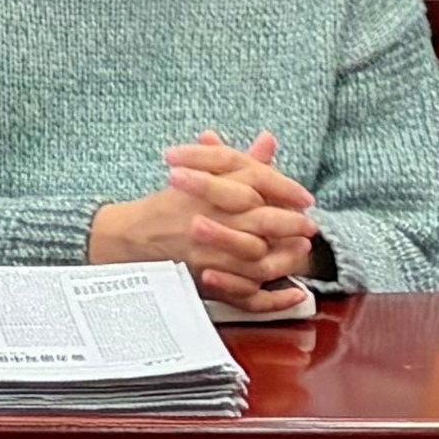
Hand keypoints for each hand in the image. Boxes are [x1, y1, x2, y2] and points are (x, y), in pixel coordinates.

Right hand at [89, 134, 318, 316]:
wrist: (128, 240)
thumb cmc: (167, 207)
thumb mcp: (200, 175)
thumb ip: (240, 162)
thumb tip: (269, 140)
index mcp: (208, 190)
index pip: (256, 182)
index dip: (286, 189)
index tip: (306, 197)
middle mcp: (210, 220)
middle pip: (264, 221)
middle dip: (292, 224)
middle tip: (310, 226)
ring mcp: (209, 255)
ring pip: (260, 258)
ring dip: (287, 256)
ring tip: (301, 251)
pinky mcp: (207, 282)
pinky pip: (247, 296)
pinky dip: (275, 298)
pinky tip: (296, 293)